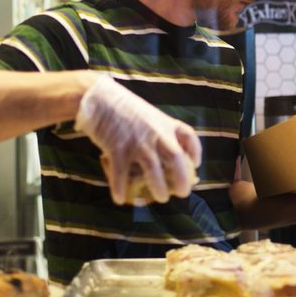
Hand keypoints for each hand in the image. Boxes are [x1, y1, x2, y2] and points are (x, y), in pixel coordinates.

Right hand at [74, 74, 201, 204]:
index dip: (195, 151)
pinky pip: (121, 174)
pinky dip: (120, 188)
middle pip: (175, 158)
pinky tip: (119, 199)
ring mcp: (137, 141)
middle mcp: (155, 132)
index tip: (196, 164)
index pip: (188, 136)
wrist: (99, 97)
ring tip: (161, 198)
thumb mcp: (148, 114)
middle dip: (182, 178)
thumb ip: (158, 131)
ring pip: (153, 169)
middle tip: (182, 193)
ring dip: (159, 187)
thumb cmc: (124, 106)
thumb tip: (166, 153)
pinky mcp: (117, 148)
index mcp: (164, 123)